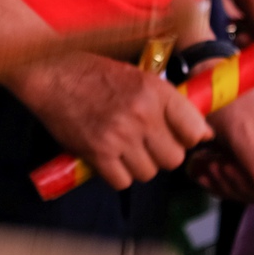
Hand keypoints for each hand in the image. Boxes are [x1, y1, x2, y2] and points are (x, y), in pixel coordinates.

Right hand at [12, 53, 208, 190]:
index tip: (175, 136)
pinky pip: (122, 181)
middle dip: (161, 155)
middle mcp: (142, 114)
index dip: (186, 138)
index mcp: (156, 91)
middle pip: (173, 159)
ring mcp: (120, 135)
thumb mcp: (138, 77)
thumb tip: (202, 134)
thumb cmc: (93, 72)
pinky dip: (116, 175)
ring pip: (148, 173)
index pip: (194, 131)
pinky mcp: (98, 153)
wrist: (51, 73)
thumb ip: (168, 104)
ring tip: (123, 149)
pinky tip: (108, 157)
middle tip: (146, 144)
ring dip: (138, 166)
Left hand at [190, 89, 253, 207]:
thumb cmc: (228, 102)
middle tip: (219, 168)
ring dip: (227, 184)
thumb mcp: (243, 135)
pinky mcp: (247, 163)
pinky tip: (203, 170)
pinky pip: (238, 185)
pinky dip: (219, 182)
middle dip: (243, 185)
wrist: (205, 88)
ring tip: (208, 164)